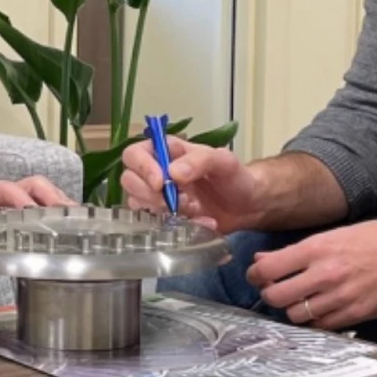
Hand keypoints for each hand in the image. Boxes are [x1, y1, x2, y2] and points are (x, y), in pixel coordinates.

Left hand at [0, 175, 71, 232]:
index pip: (5, 189)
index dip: (19, 198)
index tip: (32, 213)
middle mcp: (5, 190)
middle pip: (32, 185)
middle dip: (50, 197)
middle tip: (65, 216)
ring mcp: (18, 194)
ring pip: (43, 190)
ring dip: (62, 203)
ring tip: (79, 219)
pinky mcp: (27, 203)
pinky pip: (47, 200)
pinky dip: (63, 209)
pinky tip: (76, 221)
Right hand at [120, 137, 263, 231]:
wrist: (247, 205)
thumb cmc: (235, 176)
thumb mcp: (224, 161)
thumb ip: (200, 161)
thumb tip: (172, 173)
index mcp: (167, 151)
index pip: (135, 154)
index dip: (142, 168)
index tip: (161, 183)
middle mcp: (157, 172)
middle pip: (129, 180)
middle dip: (150, 194)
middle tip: (175, 201)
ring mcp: (158, 196)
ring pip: (136, 203)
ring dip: (161, 210)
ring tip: (191, 209)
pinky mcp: (164, 217)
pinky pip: (155, 222)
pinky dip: (175, 225)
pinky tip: (198, 221)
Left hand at [245, 219, 376, 329]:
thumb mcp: (337, 234)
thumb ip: (299, 250)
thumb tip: (264, 259)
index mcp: (318, 248)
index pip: (269, 269)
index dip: (256, 276)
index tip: (257, 277)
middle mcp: (325, 273)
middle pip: (277, 296)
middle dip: (271, 296)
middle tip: (276, 292)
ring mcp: (341, 296)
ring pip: (297, 315)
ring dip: (294, 310)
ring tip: (301, 302)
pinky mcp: (356, 314)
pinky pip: (322, 326)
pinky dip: (317, 321)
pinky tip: (321, 310)